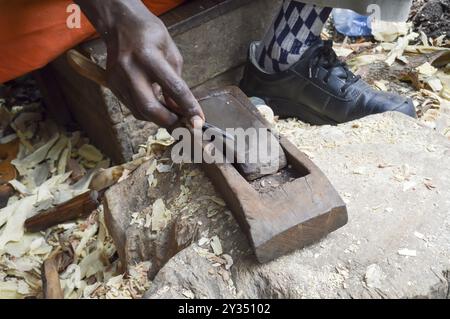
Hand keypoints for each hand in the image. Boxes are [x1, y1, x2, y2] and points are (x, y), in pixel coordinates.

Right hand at [75, 0, 204, 127]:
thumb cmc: (150, 35)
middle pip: (149, 108)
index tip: (198, 120)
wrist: (120, 24)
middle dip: (169, 121)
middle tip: (182, 123)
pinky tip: (157, 107)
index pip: (173, 88)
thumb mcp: (171, 54)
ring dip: (158, 119)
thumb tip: (181, 108)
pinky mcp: (112, 86)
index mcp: (149, 57)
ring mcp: (118, 79)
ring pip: (139, 112)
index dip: (188, 107)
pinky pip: (132, 108)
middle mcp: (130, 70)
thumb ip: (177, 82)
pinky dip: (147, 112)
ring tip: (172, 115)